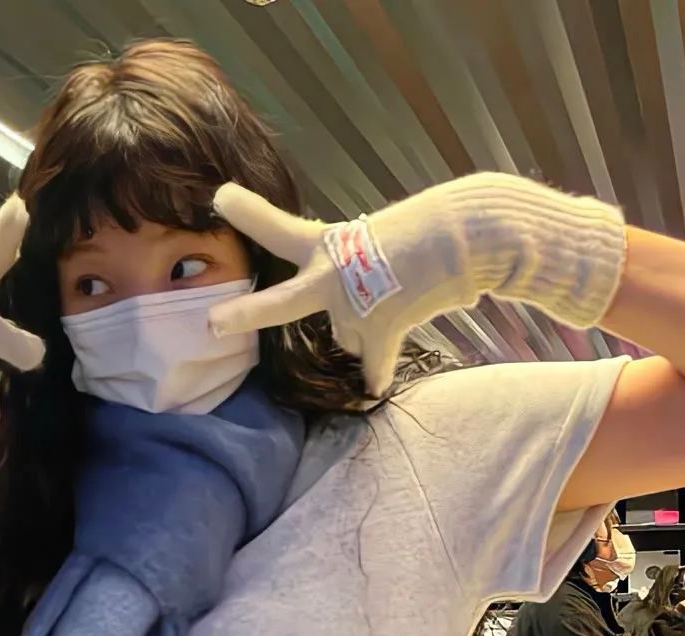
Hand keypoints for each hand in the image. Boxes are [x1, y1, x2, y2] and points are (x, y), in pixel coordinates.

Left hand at [208, 175, 624, 397]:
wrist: (471, 233)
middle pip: (284, 303)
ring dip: (367, 330)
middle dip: (248, 313)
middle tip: (213, 324)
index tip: (218, 197)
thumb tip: (352, 335)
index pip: (279, 229)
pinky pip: (376, 362)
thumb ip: (351, 280)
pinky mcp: (383, 327)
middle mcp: (333, 276)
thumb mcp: (377, 242)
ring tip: (399, 301)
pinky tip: (374, 388)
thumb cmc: (429, 229)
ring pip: (350, 337)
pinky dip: (377, 373)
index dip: (249, 213)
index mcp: (328, 245)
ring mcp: (355, 305)